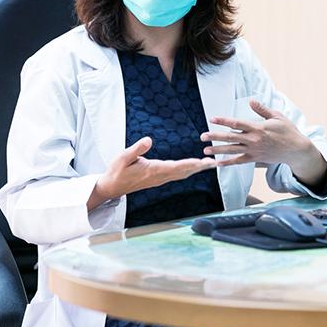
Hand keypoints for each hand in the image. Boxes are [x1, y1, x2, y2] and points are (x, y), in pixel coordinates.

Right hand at [87, 137, 217, 210]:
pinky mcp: (158, 179)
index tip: (202, 161)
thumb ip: (137, 148)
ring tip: (210, 164)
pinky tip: (194, 167)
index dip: (190, 164)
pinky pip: (177, 175)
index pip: (175, 167)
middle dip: (199, 167)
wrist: (112, 186)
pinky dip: (188, 170)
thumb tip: (149, 139)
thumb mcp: (123, 156)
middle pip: (184, 172)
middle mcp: (159, 176)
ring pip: (182, 174)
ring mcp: (159, 179)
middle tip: (214, 163)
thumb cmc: (117, 171)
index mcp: (153, 170)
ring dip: (196, 169)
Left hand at [200, 100, 326, 185]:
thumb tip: (251, 100)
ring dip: (218, 150)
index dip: (223, 120)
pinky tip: (218, 163)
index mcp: (258, 128)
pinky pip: (239, 161)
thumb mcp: (277, 116)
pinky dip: (228, 163)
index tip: (212, 118)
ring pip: (232, 150)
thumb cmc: (287, 131)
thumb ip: (262, 109)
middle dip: (215, 137)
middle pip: (230, 137)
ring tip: (205, 150)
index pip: (237, 123)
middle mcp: (253, 140)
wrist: (296, 150)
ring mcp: (254, 151)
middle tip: (202, 136)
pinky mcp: (255, 159)